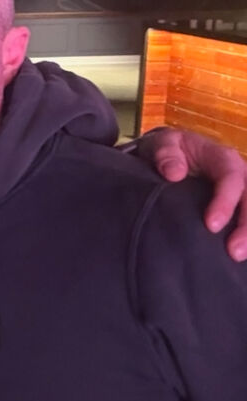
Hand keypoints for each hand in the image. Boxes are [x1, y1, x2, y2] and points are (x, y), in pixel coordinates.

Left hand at [137, 128, 246, 259]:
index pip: (231, 178)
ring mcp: (242, 192)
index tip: (211, 225)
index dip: (225, 202)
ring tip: (237, 257)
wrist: (171, 154)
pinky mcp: (238, 206)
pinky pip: (246, 219)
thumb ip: (166, 155)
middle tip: (234, 251)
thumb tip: (174, 173)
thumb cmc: (169, 150)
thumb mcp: (162, 144)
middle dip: (246, 226)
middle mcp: (239, 175)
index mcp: (222, 158)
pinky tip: (241, 256)